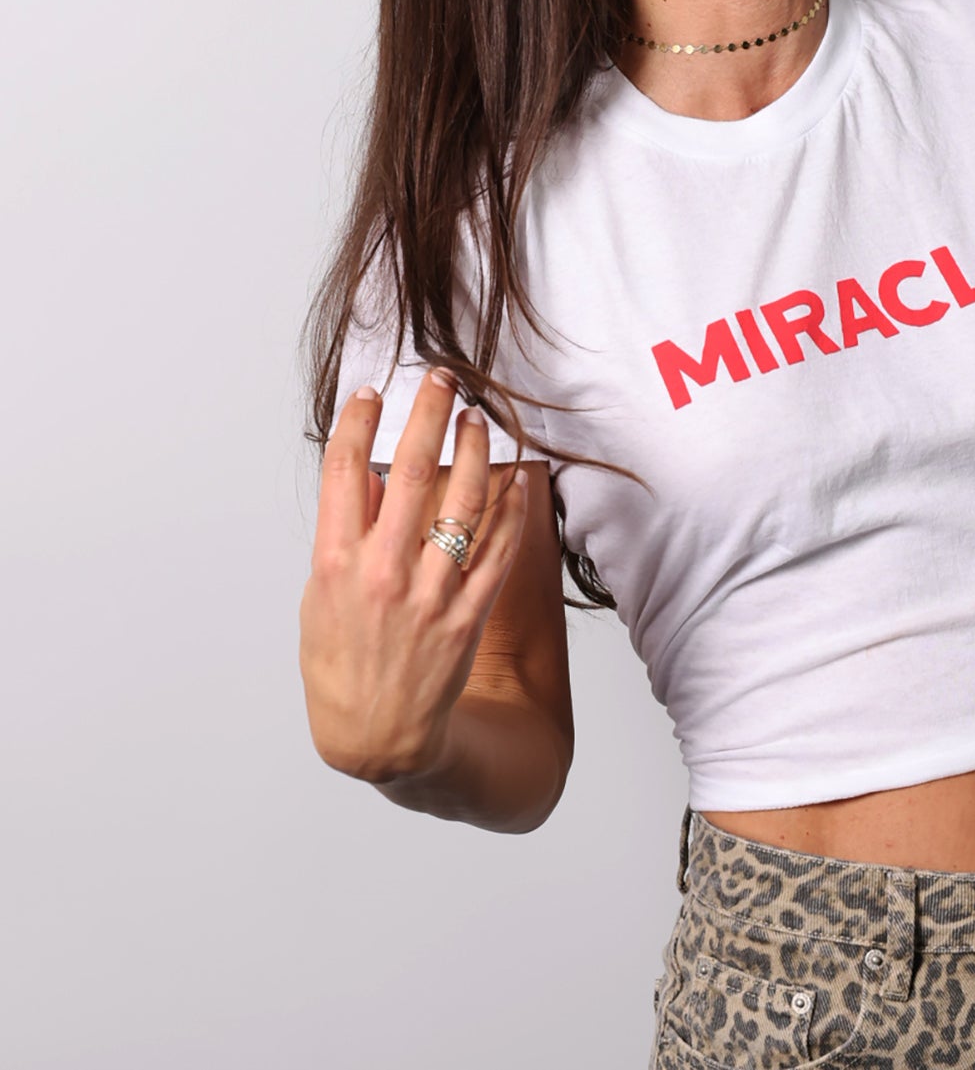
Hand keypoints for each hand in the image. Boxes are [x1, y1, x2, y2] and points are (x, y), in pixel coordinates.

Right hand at [298, 367, 529, 782]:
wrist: (376, 737)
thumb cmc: (339, 664)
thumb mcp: (318, 600)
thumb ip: (342, 538)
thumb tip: (367, 481)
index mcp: (336, 564)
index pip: (344, 473)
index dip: (358, 423)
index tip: (372, 392)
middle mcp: (383, 573)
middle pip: (408, 471)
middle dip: (426, 414)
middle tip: (440, 377)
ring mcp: (430, 593)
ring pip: (462, 501)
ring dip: (474, 450)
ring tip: (477, 418)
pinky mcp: (468, 614)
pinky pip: (498, 549)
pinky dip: (511, 509)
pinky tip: (516, 477)